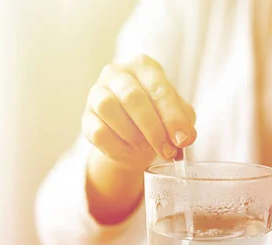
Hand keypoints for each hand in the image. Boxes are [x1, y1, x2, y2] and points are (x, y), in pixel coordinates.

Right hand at [82, 54, 195, 170]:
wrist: (132, 137)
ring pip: (108, 109)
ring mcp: (97, 93)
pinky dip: (116, 147)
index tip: (181, 140)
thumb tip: (185, 137)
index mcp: (143, 66)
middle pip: (132, 97)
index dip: (172, 117)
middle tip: (166, 150)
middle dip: (153, 129)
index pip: (158, 89)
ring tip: (146, 148)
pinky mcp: (86, 117)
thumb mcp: (176, 115)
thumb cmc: (157, 117)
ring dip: (132, 135)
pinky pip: (98, 131)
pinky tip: (129, 152)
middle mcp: (117, 73)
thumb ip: (184, 122)